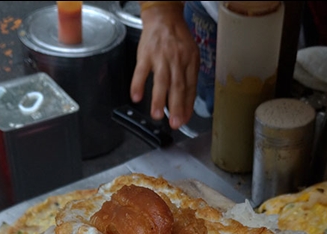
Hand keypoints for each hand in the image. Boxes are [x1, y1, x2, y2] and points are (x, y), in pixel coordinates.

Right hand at [132, 2, 199, 128]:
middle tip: (175, 124)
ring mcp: (161, 57)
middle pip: (178, 86)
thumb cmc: (177, 40)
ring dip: (159, 100)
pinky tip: (136, 97)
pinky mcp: (145, 54)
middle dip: (177, 107)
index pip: (190, 88)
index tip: (184, 120)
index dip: (188, 106)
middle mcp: (177, 60)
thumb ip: (188, 79)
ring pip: (161, 81)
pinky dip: (138, 84)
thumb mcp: (190, 57)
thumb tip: (186, 105)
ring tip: (157, 116)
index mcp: (190, 63)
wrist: (164, 17)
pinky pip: (141, 71)